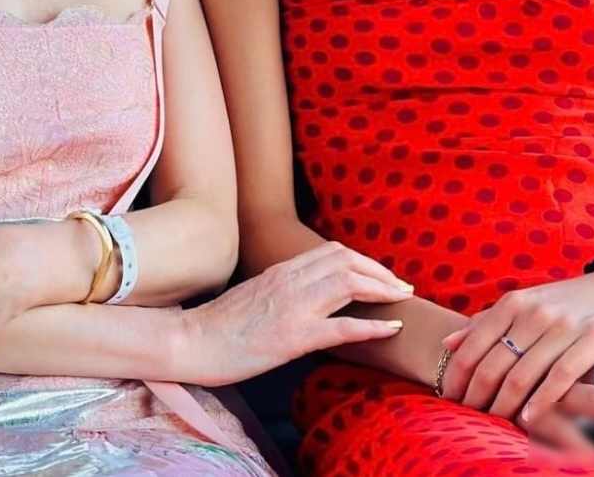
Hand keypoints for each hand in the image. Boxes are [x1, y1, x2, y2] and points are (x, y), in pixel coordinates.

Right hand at [183, 242, 413, 386]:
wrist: (191, 340)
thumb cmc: (220, 325)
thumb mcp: (256, 294)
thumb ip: (283, 287)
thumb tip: (308, 293)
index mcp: (283, 269)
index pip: (333, 251)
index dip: (364, 260)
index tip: (381, 275)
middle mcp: (291, 280)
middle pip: (347, 261)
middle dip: (380, 272)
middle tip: (401, 287)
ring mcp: (293, 307)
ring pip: (349, 283)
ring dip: (382, 289)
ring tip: (402, 301)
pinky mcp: (293, 337)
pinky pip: (342, 327)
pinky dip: (372, 325)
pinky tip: (391, 328)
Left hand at [438, 271, 593, 421]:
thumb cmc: (567, 304)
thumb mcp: (525, 304)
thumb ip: (488, 323)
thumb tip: (448, 342)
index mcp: (514, 302)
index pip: (475, 344)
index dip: (458, 375)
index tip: (449, 398)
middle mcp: (535, 311)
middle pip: (495, 363)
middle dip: (478, 395)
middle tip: (469, 417)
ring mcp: (565, 325)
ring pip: (524, 373)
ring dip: (505, 404)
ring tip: (494, 423)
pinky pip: (562, 376)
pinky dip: (542, 401)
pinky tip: (529, 419)